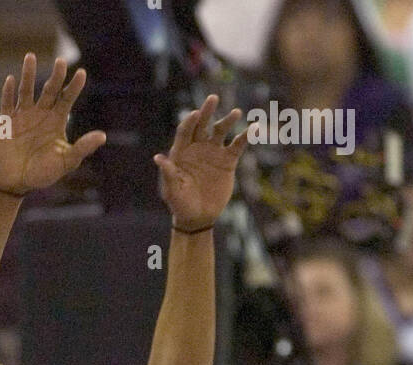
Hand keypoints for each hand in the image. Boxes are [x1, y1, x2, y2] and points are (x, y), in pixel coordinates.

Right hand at [0, 53, 105, 197]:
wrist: (15, 183)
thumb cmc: (42, 173)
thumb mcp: (65, 162)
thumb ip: (82, 148)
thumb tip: (103, 136)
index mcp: (56, 120)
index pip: (67, 99)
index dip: (74, 87)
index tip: (81, 74)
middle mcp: (41, 113)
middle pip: (50, 90)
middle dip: (56, 76)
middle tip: (61, 62)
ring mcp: (23, 115)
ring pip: (26, 90)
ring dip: (28, 74)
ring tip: (30, 57)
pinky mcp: (5, 121)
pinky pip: (7, 103)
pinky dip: (8, 92)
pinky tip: (11, 80)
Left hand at [155, 95, 246, 232]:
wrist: (198, 217)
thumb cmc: (180, 204)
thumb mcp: (172, 190)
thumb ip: (168, 173)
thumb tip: (158, 158)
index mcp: (182, 152)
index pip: (185, 131)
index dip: (190, 122)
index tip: (195, 114)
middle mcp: (198, 147)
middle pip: (202, 124)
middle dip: (207, 111)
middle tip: (213, 98)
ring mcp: (213, 153)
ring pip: (221, 131)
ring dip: (228, 120)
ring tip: (236, 113)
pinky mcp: (228, 161)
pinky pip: (237, 145)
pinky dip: (246, 136)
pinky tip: (254, 128)